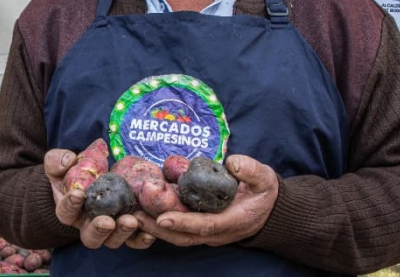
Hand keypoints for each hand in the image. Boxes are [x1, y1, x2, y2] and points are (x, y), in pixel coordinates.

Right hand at [44, 148, 155, 249]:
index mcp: (69, 211)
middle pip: (91, 236)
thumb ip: (58, 161)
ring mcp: (109, 229)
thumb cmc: (72, 171)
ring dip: (122, 233)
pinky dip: (141, 239)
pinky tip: (148, 232)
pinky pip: (134, 240)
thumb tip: (68, 160)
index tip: (78, 194)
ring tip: (131, 221)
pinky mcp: (127, 228)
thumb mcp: (59, 163)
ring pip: (113, 240)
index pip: (66, 212)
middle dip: (99, 230)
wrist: (92, 177)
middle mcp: (88, 225)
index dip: (70, 205)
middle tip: (107, 221)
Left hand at [134, 154, 278, 246]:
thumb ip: (251, 171)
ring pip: (177, 235)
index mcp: (231, 222)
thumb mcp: (264, 179)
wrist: (268, 209)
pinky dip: (159, 222)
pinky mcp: (199, 226)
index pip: (204, 225)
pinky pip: (178, 228)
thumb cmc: (264, 193)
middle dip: (158, 228)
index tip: (163, 218)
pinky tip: (143, 209)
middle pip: (183, 236)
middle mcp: (215, 232)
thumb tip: (232, 163)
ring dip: (154, 227)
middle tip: (134, 216)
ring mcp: (206, 231)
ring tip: (132, 214)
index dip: (183, 222)